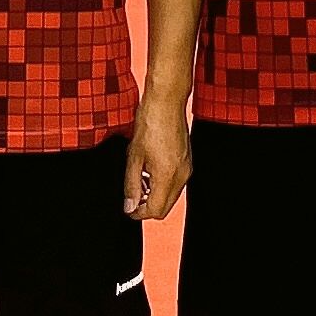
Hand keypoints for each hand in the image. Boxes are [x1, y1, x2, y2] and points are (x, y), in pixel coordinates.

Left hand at [127, 97, 191, 221]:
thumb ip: (131, 185)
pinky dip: (162, 182)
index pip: (155, 210)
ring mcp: (187, 168)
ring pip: (171, 195)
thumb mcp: (133, 157)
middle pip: (165, 206)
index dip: (139, 213)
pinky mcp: (187, 160)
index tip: (128, 207)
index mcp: (167, 176)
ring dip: (155, 193)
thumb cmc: (150, 123)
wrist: (166, 102)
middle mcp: (182, 175)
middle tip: (132, 193)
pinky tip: (149, 167)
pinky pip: (176, 181)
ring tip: (139, 176)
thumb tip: (129, 206)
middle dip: (147, 205)